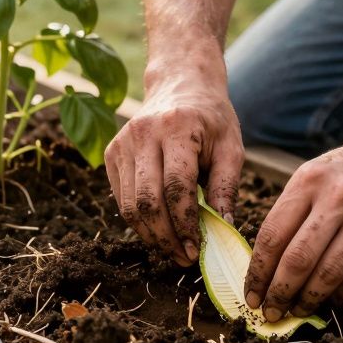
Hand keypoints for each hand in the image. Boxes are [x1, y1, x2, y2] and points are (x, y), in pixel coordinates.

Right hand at [105, 75, 243, 265]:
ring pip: (129, 205)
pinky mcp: (111, 154)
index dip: (185, 224)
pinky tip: (159, 231)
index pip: (176, 186)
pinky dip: (138, 221)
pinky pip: (121, 199)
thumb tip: (223, 229)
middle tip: (184, 257)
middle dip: (166, 237)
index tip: (197, 249)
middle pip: (147, 200)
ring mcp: (122, 143)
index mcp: (177, 127)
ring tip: (173, 250)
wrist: (180, 84)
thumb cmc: (211, 119)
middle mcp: (143, 133)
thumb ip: (227, 187)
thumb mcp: (231, 147)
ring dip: (151, 235)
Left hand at [243, 131, 342, 320]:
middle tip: (270, 313)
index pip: (273, 235)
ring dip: (308, 300)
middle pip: (298, 258)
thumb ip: (291, 211)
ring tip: (297, 312)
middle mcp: (338, 197)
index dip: (258, 272)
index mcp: (309, 180)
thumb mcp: (314, 174)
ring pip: (329, 272)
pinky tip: (329, 302)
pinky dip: (341, 295)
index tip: (250, 294)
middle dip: (279, 293)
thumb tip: (265, 264)